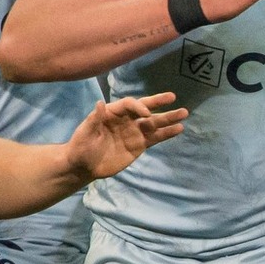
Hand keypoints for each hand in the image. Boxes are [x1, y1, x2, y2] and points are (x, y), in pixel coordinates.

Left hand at [63, 93, 186, 179]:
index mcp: (112, 113)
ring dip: (168, 118)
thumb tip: (100, 103)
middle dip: (158, 102)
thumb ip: (94, 119)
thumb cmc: (81, 147)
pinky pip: (156, 137)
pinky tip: (179, 129)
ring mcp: (134, 132)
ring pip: (154, 123)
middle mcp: (126, 120)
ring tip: (184, 113)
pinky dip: (167, 133)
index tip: (146, 114)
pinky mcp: (140, 145)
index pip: (129, 105)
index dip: (138, 107)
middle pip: (145, 108)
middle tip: (172, 97)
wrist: (84, 166)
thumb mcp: (84, 133)